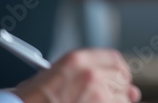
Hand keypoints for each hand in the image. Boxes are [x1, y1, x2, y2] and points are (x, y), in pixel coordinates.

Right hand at [11, 49, 140, 102]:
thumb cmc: (31, 99)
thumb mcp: (54, 76)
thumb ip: (87, 74)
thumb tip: (125, 89)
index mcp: (78, 59)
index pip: (114, 59)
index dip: (118, 70)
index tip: (117, 79)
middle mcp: (90, 73)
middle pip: (121, 77)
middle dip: (118, 89)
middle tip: (108, 97)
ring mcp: (97, 93)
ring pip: (123, 97)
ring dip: (114, 102)